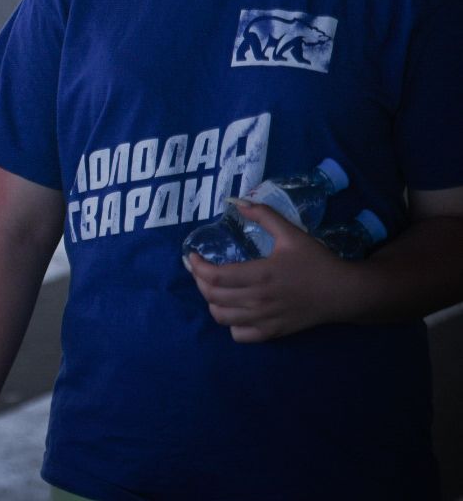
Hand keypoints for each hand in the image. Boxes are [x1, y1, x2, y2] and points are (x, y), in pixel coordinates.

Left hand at [187, 199, 345, 341]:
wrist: (344, 293)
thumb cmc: (316, 261)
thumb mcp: (291, 233)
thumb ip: (264, 216)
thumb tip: (238, 202)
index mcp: (261, 274)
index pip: (215, 276)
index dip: (197, 267)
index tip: (193, 256)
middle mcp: (259, 300)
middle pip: (212, 297)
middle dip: (199, 281)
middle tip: (200, 270)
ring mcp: (265, 319)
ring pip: (221, 317)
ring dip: (211, 302)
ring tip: (214, 288)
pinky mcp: (273, 332)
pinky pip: (239, 335)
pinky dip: (230, 323)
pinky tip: (234, 309)